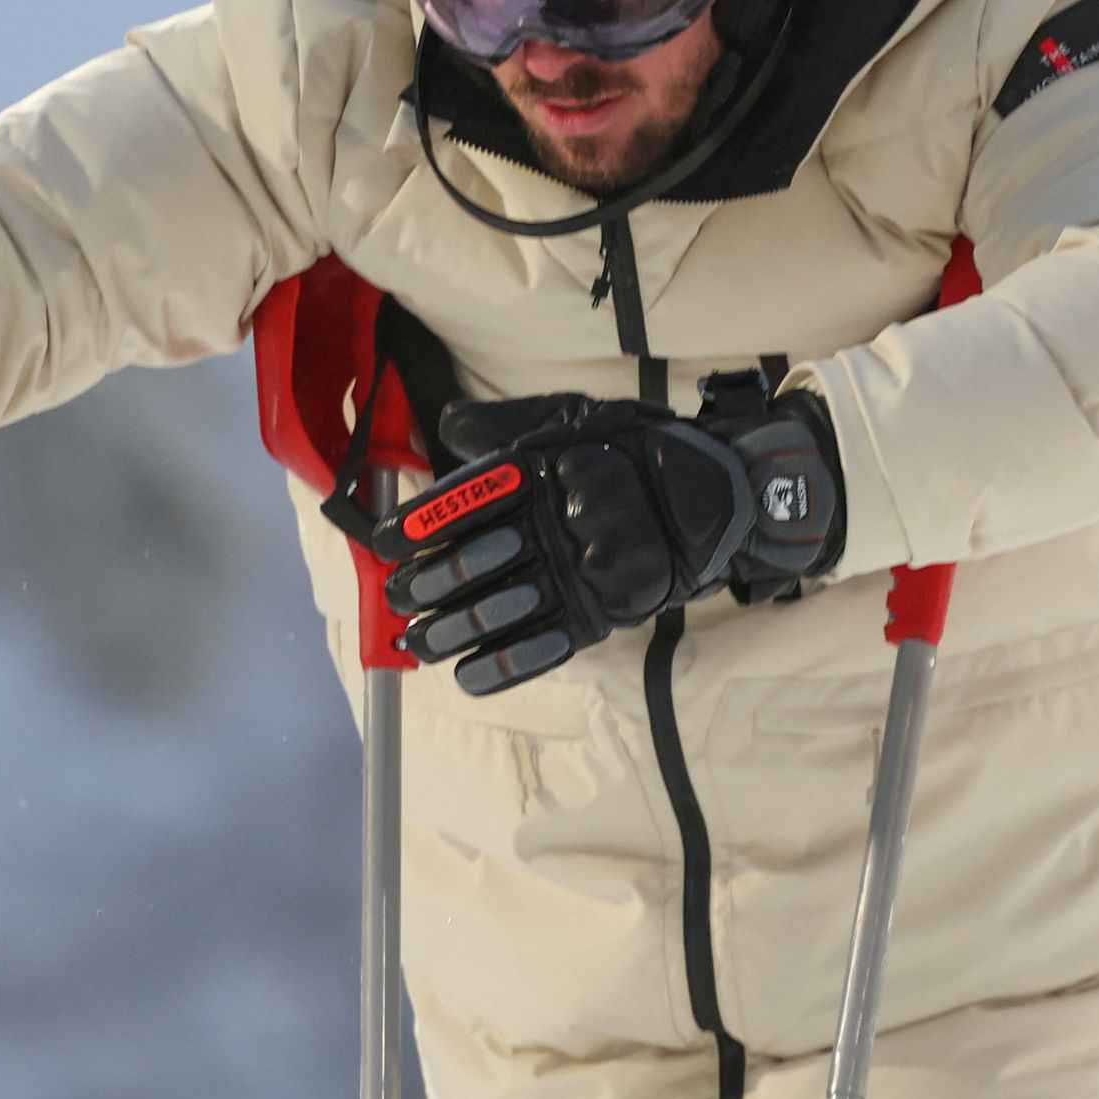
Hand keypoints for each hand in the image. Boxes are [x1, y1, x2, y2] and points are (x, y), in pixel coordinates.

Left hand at [381, 380, 840, 693]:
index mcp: (546, 473)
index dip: (422, 522)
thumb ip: (507, 426)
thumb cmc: (635, 450)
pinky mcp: (603, 612)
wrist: (715, 494)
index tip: (383, 540)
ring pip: (504, 608)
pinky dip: (504, 667)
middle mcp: (560, 524)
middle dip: (427, 581)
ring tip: (416, 642)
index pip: (469, 499)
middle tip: (395, 594)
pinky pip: (546, 646)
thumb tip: (447, 426)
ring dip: (452, 629)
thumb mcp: (571, 420)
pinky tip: (465, 678)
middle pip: (478, 558)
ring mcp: (582, 572)